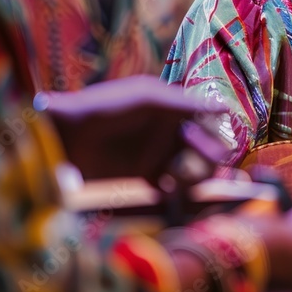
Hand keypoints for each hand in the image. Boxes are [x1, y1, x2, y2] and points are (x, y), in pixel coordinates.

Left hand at [36, 75, 230, 181]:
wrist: (65, 136)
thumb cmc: (106, 107)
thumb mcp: (149, 98)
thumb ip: (186, 104)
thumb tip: (226, 109)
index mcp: (176, 110)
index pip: (212, 123)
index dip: (215, 133)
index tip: (198, 138)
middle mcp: (173, 132)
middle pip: (212, 150)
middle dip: (208, 158)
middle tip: (186, 161)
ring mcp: (162, 156)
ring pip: (198, 171)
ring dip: (195, 176)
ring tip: (176, 179)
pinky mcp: (147, 178)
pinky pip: (175, 190)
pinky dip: (179, 194)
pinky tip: (168, 191)